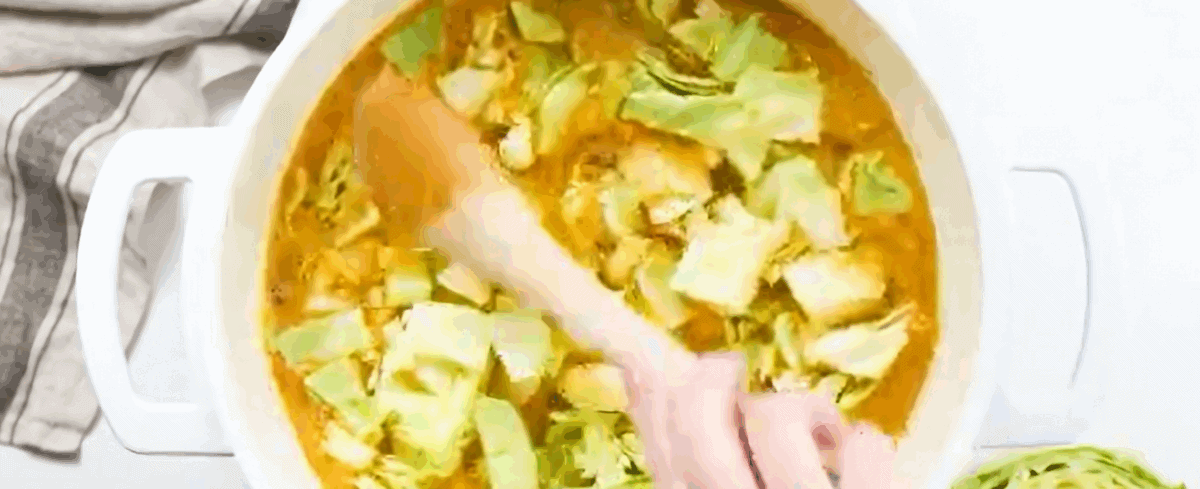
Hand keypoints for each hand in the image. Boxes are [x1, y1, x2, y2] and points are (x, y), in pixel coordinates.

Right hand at [622, 352, 895, 488]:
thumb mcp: (724, 488)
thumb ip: (686, 447)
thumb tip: (642, 372)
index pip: (659, 437)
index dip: (646, 384)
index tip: (643, 354)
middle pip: (698, 413)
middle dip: (714, 378)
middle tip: (733, 373)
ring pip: (775, 415)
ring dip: (801, 409)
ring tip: (819, 437)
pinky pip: (864, 445)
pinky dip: (865, 441)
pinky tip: (857, 461)